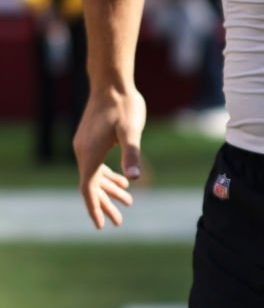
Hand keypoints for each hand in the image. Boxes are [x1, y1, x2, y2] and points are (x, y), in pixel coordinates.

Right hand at [73, 88, 146, 228]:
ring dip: (109, 189)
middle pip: (91, 185)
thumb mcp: (131, 130)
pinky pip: (96, 164)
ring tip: (128, 202)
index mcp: (90, 153)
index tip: (100, 225)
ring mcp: (85, 144)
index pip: (87, 188)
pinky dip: (108, 175)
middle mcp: (83, 151)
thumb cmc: (123, 105)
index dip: (94, 208)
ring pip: (94, 174)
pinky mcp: (91, 138)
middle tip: (118, 223)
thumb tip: (135, 178)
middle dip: (105, 204)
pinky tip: (123, 181)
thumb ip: (132, 154)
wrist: (111, 82)